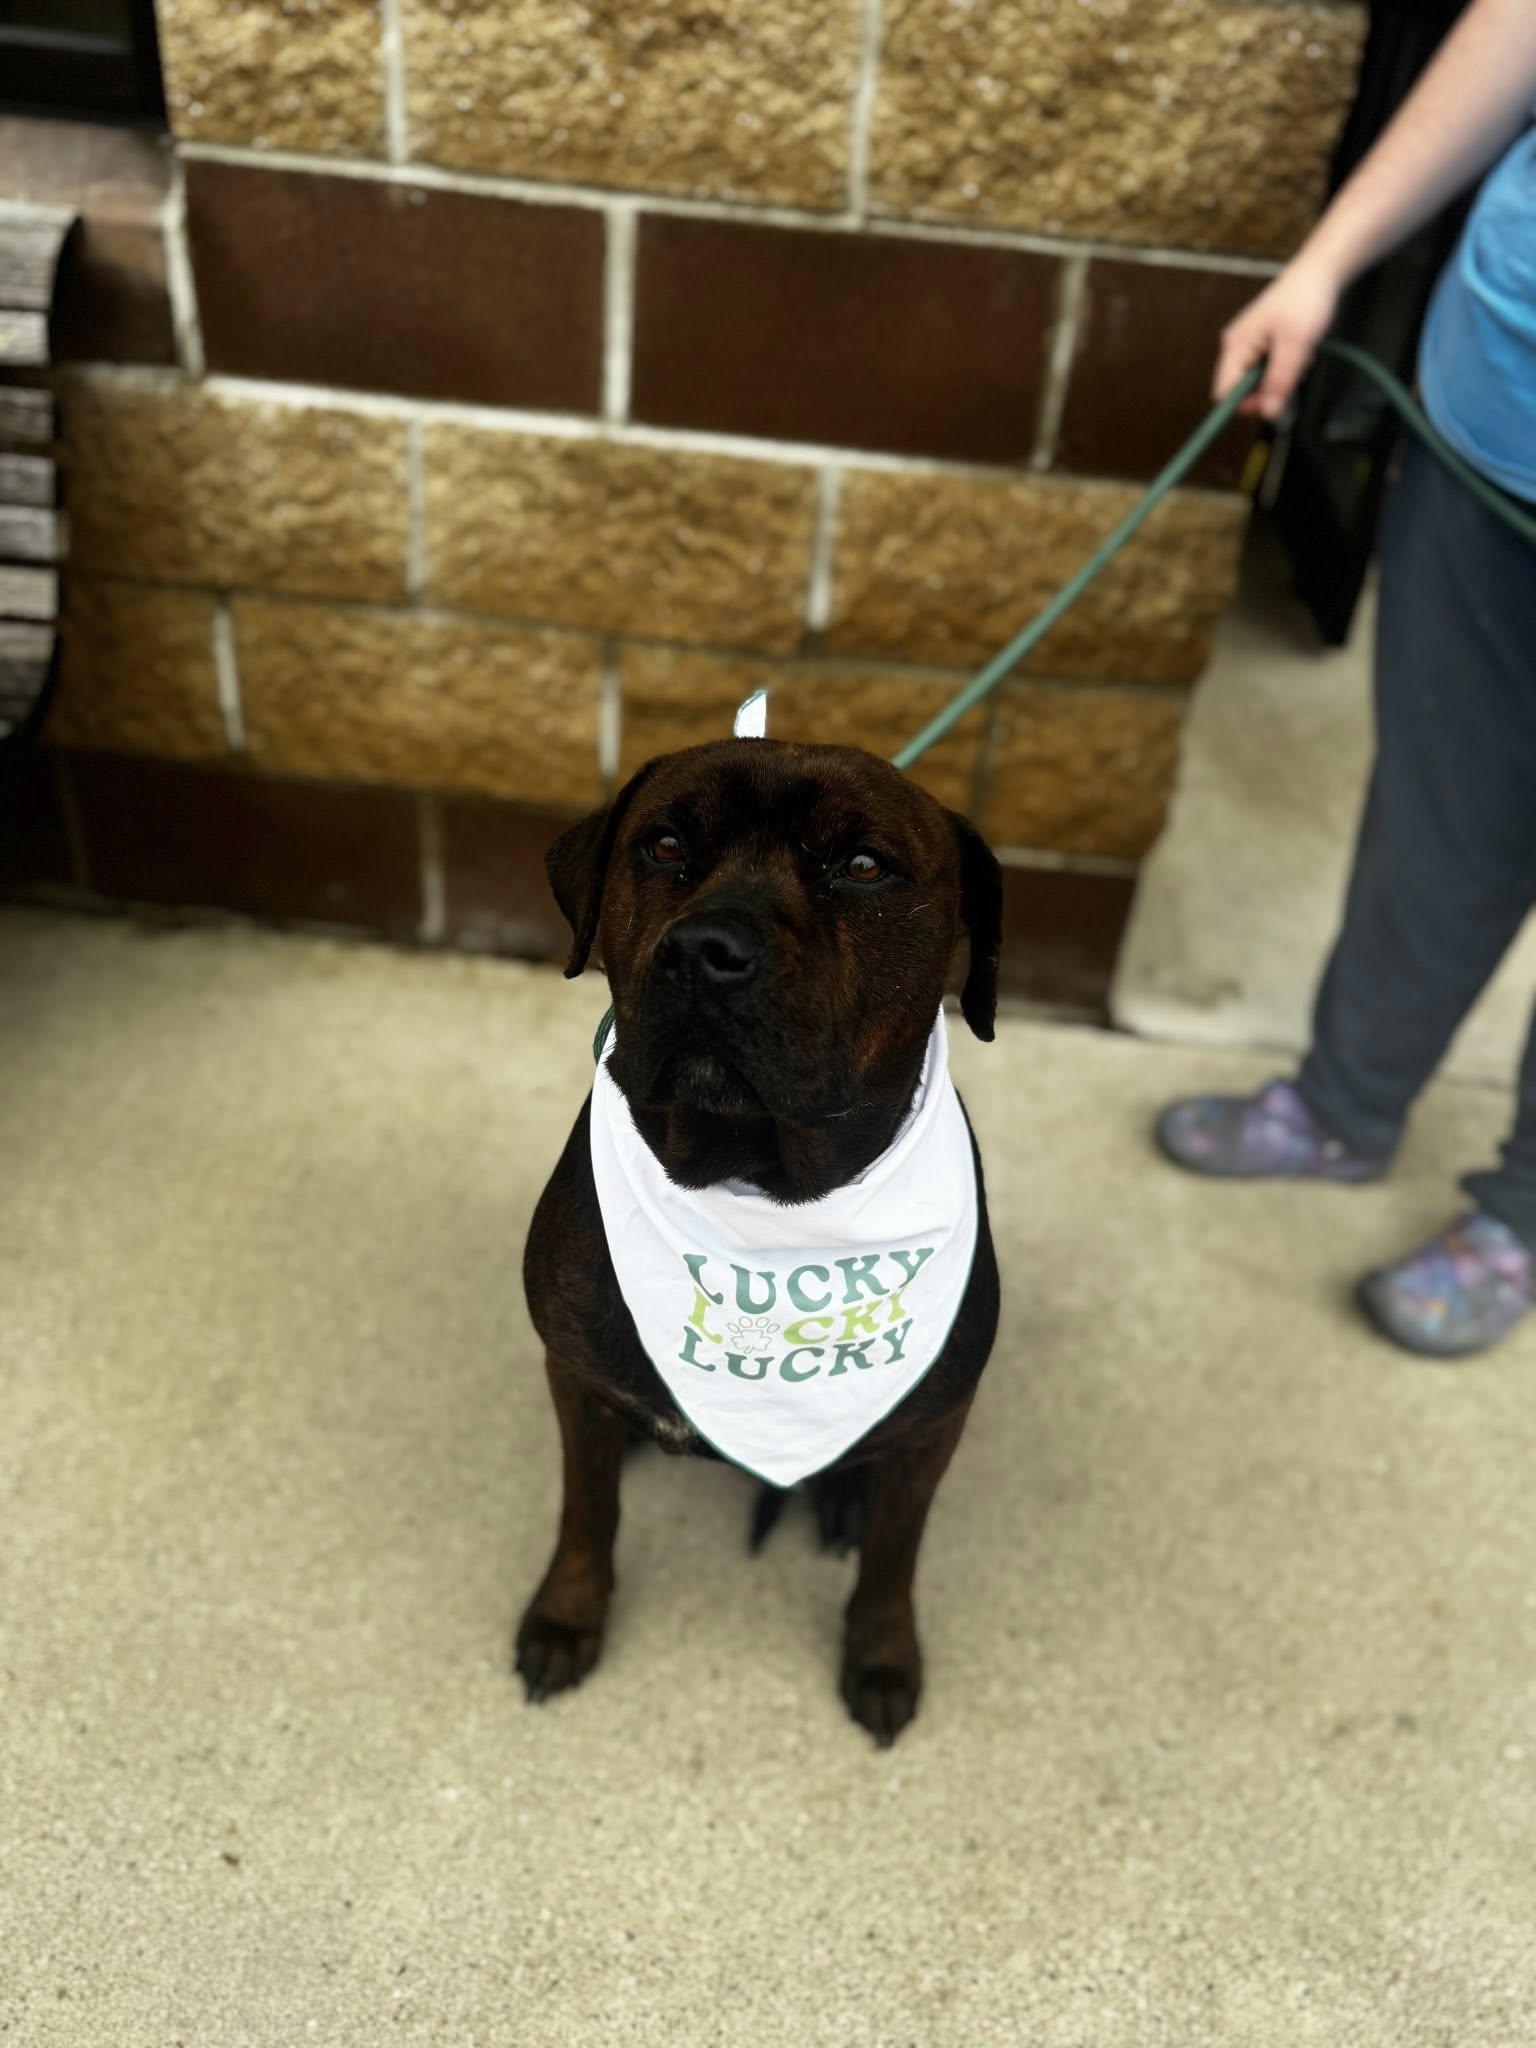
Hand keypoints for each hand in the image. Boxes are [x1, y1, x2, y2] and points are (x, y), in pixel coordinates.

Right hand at [1213, 254, 1342, 420]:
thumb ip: (1279, 381)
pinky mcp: (1264, 344)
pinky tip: (1299, 350)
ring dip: (1282, 377)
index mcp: (1236, 345)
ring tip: (1300, 355)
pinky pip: (1270, 369)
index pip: (1224, 392)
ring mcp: (1250, 345)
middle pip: (1243, 389)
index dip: (1246, 403)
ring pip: (1260, 381)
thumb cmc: (1305, 299)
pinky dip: (1287, 367)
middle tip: (1293, 372)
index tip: (1273, 401)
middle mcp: (1237, 347)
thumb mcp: (1295, 345)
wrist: (1319, 272)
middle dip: (1269, 388)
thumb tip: (1268, 414)